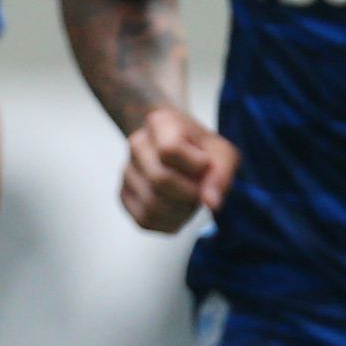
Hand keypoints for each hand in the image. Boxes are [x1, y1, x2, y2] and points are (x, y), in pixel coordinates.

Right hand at [117, 104, 238, 233]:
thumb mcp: (221, 153)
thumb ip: (221, 175)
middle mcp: (137, 143)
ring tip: (191, 201)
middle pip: (158, 180)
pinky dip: (168, 222)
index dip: (194, 166)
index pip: (169, 150)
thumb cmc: (201, 150)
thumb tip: (211, 204)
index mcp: (161, 122)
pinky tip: (179, 211)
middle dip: (188, 194)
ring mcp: (127, 170)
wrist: (176, 146)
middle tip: (200, 192)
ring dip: (180, 212)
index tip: (205, 165)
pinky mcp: (124, 195)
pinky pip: (145, 220)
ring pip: (151, 206)